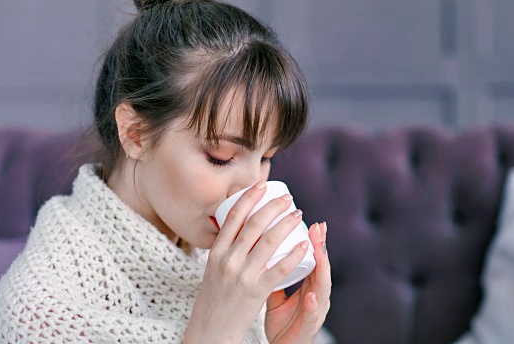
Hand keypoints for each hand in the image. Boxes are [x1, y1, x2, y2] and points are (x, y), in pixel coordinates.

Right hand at [183, 182, 310, 342]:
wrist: (210, 332)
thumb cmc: (213, 301)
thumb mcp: (212, 270)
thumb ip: (225, 251)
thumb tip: (238, 228)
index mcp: (215, 252)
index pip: (233, 216)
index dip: (250, 197)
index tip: (263, 185)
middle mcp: (227, 260)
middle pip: (254, 224)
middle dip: (274, 206)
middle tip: (288, 199)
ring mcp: (242, 275)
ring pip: (268, 241)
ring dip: (286, 223)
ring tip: (298, 215)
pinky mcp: (256, 291)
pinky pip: (279, 268)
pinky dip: (294, 254)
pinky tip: (303, 245)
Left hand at [264, 222, 330, 343]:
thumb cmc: (282, 324)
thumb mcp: (276, 296)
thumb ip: (273, 275)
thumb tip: (260, 250)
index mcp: (309, 287)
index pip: (314, 259)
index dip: (315, 241)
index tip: (313, 221)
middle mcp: (316, 297)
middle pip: (322, 268)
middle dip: (321, 247)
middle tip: (318, 227)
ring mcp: (315, 312)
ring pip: (322, 287)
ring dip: (322, 267)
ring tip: (318, 250)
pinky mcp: (307, 328)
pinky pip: (311, 315)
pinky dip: (312, 305)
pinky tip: (310, 295)